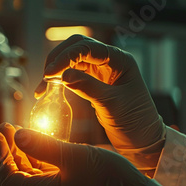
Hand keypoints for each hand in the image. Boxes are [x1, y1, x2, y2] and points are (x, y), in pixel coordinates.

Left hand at [0, 122, 147, 185]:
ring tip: (18, 130)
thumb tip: (17, 136)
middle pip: (18, 174)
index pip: (9, 179)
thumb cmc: (109, 179)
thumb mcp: (75, 156)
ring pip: (32, 172)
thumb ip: (44, 146)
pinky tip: (40, 140)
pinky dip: (39, 155)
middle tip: (6, 126)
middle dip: (9, 150)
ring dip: (23, 152)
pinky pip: (47, 171)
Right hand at [35, 35, 165, 171]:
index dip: (65, 57)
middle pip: (77, 46)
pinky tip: (47, 91)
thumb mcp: (111, 104)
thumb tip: (62, 75)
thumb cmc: (135, 121)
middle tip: (45, 77)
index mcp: (119, 60)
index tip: (49, 74)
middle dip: (58, 58)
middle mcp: (109, 60)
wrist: (142, 140)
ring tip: (42, 89)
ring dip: (55, 70)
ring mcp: (101, 70)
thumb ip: (87, 87)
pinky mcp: (93, 81)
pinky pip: (72, 73)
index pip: (87, 48)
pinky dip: (58, 80)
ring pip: (72, 59)